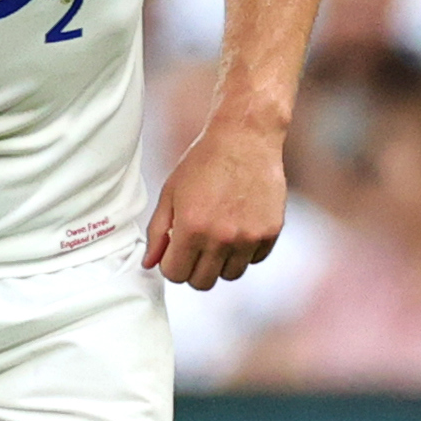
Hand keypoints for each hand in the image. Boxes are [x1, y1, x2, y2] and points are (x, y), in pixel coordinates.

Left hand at [146, 117, 285, 290]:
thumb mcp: (171, 193)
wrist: (245, 138)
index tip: (176, 249)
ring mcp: (249, 237)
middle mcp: (222, 238)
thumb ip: (158, 232)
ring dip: (221, 262)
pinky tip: (240, 226)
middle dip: (194, 268)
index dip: (172, 264)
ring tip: (219, 235)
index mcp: (192, 228)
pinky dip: (245, 251)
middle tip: (196, 246)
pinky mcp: (271, 232)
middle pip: (202, 282)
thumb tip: (149, 264)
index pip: (176, 275)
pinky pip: (254, 260)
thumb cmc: (203, 162)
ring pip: (230, 275)